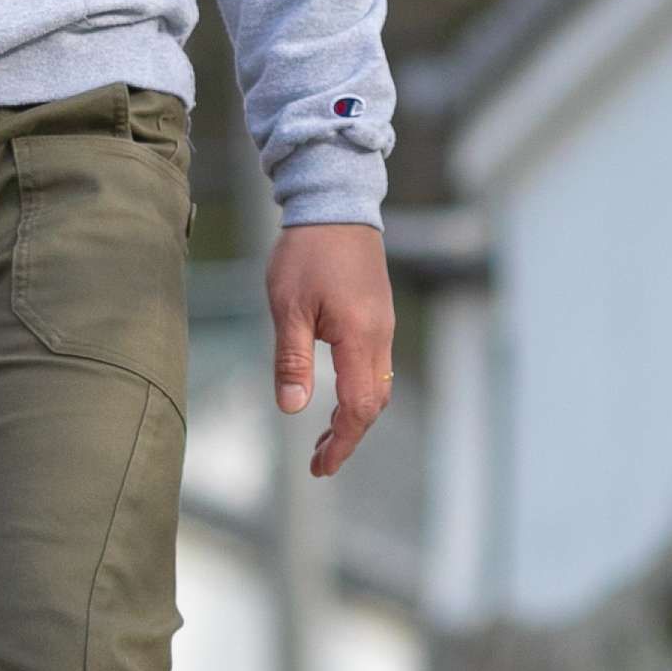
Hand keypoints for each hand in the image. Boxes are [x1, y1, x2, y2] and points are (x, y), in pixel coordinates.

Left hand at [268, 220, 395, 479]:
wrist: (336, 203)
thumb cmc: (306, 251)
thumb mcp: (288, 306)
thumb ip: (292, 359)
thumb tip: (293, 407)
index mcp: (360, 337)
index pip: (358, 407)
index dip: (341, 442)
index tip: (320, 467)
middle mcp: (380, 336)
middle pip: (373, 404)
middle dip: (347, 437)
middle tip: (318, 461)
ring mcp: (383, 325)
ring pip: (377, 387)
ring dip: (354, 417)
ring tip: (323, 437)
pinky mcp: (378, 316)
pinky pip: (376, 367)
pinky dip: (359, 393)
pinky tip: (335, 396)